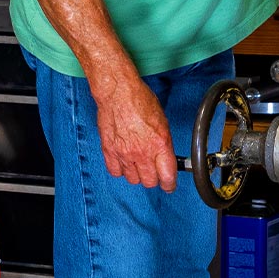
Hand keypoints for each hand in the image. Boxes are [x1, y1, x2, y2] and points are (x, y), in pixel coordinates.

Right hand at [92, 76, 176, 191]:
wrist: (117, 92)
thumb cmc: (139, 100)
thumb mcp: (162, 122)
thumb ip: (164, 144)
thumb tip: (166, 158)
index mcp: (159, 144)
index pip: (167, 177)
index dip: (169, 184)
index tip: (169, 185)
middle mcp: (142, 152)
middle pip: (149, 181)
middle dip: (154, 178)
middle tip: (154, 171)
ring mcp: (124, 153)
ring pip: (133, 179)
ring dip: (137, 174)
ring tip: (138, 163)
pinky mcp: (109, 151)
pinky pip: (116, 172)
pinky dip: (121, 170)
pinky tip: (124, 161)